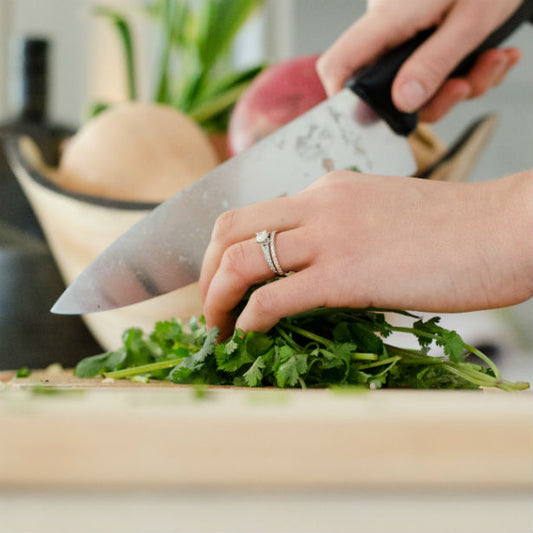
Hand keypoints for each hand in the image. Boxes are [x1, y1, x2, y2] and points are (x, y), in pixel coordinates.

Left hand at [199, 170, 532, 337]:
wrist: (504, 229)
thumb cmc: (453, 229)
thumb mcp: (381, 213)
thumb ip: (340, 229)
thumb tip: (310, 265)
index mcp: (326, 189)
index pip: (251, 213)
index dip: (223, 249)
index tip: (222, 281)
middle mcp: (318, 204)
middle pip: (228, 229)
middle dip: (204, 272)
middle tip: (208, 306)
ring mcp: (329, 236)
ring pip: (240, 261)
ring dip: (216, 299)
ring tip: (217, 328)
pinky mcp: (345, 274)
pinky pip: (274, 297)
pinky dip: (249, 318)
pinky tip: (249, 333)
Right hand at [317, 0, 522, 121]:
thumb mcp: (471, 20)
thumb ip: (434, 63)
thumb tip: (403, 102)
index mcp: (388, 18)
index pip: (339, 65)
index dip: (343, 100)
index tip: (371, 121)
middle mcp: (389, 30)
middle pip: (388, 89)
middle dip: (435, 99)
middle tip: (467, 85)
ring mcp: (407, 34)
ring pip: (419, 86)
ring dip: (462, 84)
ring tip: (493, 60)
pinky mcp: (425, 36)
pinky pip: (436, 71)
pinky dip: (469, 71)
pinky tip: (493, 54)